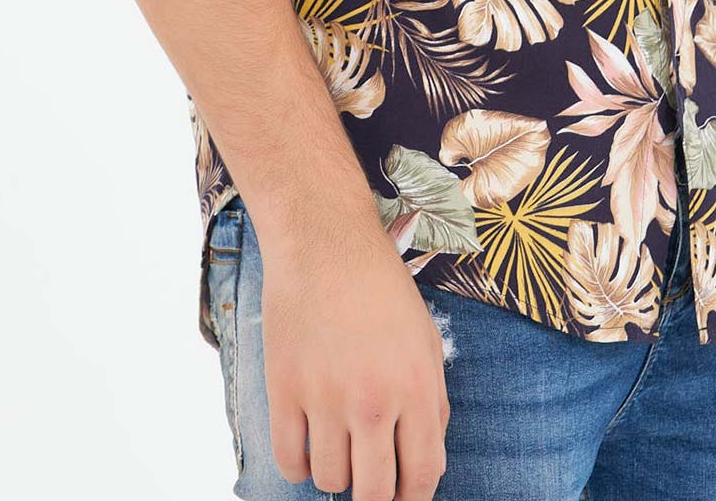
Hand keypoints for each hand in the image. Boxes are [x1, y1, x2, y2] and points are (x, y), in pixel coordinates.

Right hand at [258, 213, 450, 500]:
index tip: (402, 500)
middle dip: (374, 497)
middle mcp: (373, 400)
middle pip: (373, 493)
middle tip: (369, 481)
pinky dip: (298, 463)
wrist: (325, 240)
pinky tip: (308, 438)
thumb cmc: (380, 287)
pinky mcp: (284, 388)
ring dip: (336, 472)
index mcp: (416, 387)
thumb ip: (431, 404)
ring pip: (329, 480)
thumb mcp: (425, 340)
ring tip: (338, 440)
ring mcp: (325, 397)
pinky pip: (288, 461)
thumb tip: (425, 464)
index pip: (422, 476)